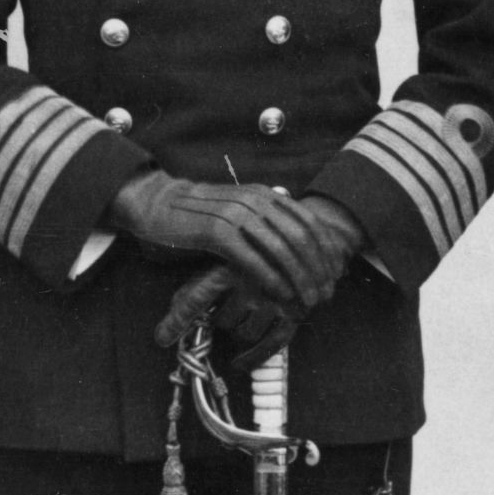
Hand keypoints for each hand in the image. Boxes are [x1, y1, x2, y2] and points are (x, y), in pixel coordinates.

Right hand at [111, 173, 355, 310]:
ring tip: (308, 300)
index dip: (326, 250)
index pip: (309, 222)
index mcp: (266, 194)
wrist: (158, 202)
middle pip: (301, 237)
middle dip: (318, 269)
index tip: (335, 275)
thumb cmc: (202, 212)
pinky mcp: (216, 232)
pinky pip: (252, 258)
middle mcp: (255, 200)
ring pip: (281, 249)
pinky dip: (270, 278)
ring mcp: (236, 215)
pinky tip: (281, 294)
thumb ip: (268, 220)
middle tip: (325, 295)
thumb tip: (300, 244)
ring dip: (299, 278)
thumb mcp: (241, 209)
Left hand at [151, 262, 296, 360]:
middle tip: (229, 307)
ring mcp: (276, 301)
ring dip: (240, 331)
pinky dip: (253, 358)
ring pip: (245, 334)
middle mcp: (252, 284)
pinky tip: (240, 364)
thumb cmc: (261, 251)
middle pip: (223, 320)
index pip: (197, 298)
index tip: (162, 337)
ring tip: (246, 316)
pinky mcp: (295, 313)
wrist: (308, 242)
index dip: (178, 320)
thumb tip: (175, 308)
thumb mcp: (229, 257)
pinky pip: (270, 346)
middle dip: (222, 318)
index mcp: (232, 265)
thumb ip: (202, 283)